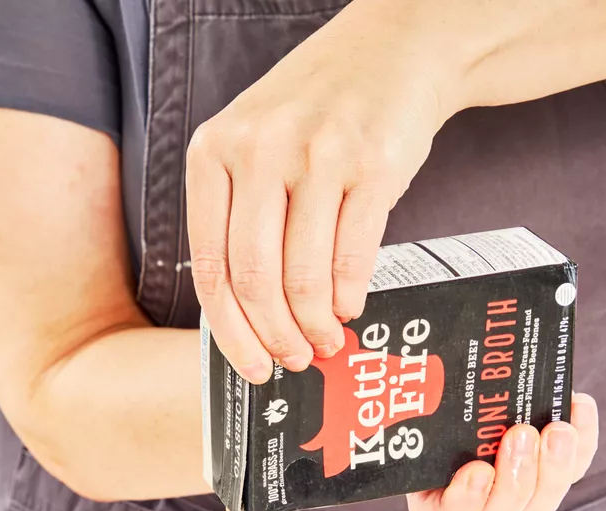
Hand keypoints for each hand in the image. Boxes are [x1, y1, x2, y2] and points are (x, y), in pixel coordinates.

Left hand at [184, 5, 450, 382]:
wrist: (394, 49)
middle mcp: (259, 149)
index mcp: (213, 151)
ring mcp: (317, 155)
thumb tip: (250, 318)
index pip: (212, 267)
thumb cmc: (319, 111)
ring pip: (304, 276)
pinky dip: (350, 295)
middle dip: (277, 336)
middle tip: (295, 361)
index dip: (231, 332)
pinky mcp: (372, 165)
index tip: (252, 366)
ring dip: (317, 324)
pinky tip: (350, 306)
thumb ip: (241, 216)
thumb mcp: (255, 145)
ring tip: (326, 339)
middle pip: (256, 280)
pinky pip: (354, 256)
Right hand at [408, 394, 599, 510]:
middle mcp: (475, 503)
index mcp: (433, 491)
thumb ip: (419, 395)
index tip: (477, 469)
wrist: (486, 376)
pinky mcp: (553, 475)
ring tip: (557, 430)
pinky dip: (582, 441)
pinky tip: (579, 406)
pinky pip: (573, 471)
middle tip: (520, 434)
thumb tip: (406, 367)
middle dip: (514, 481)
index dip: (463, 501)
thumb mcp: (425, 395)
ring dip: (552, 470)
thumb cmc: (446, 389)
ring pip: (537, 507)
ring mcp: (516, 494)